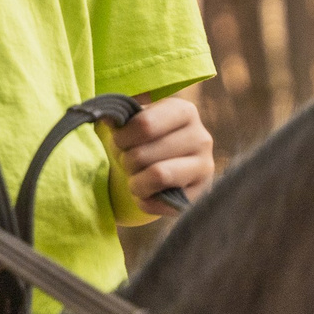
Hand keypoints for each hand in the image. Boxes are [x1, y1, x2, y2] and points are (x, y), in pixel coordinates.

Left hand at [114, 96, 213, 214]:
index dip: (121, 137)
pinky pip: (163, 202)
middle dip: (126, 161)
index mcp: (184, 111)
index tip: (118, 141)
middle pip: (144, 154)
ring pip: (158, 175)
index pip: (144, 125)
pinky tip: (147, 193)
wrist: (159, 172)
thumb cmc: (142, 142)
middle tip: (127, 162)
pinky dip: (145, 201)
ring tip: (136, 178)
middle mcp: (201, 137)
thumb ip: (121, 116)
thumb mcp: (132, 122)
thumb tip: (108, 118)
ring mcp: (204, 167)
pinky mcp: (201, 194)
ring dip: (135, 182)